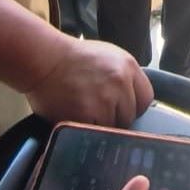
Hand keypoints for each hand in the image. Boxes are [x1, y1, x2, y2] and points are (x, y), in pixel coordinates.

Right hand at [25, 37, 152, 126]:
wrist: (44, 59)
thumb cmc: (73, 58)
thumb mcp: (109, 57)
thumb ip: (126, 77)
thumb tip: (134, 100)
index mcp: (128, 67)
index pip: (145, 98)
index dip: (133, 106)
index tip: (121, 108)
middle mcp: (120, 83)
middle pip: (129, 116)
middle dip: (116, 117)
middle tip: (97, 110)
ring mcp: (104, 100)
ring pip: (113, 127)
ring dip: (100, 125)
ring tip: (84, 113)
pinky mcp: (86, 115)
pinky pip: (95, 132)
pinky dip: (85, 129)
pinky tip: (76, 117)